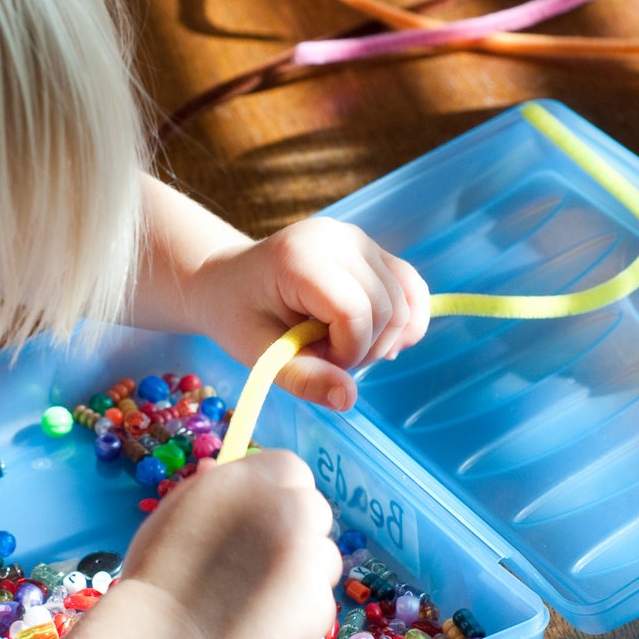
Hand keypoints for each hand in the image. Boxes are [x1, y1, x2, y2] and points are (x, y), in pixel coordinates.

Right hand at [115, 451, 340, 638]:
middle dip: (297, 531)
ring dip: (302, 573)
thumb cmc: (159, 576)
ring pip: (324, 559)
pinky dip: (298, 615)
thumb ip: (212, 488)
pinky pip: (319, 602)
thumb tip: (221, 468)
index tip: (264, 516)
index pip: (290, 469)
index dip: (279, 493)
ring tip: (255, 599)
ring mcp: (308, 559)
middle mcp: (287, 511)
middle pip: (315, 510)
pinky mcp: (319, 605)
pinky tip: (260, 626)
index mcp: (250, 481)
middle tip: (260, 562)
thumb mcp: (177, 512)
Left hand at [188, 217, 429, 410]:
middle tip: (324, 354)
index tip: (317, 360)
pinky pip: (410, 287)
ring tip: (341, 343)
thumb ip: (303, 378)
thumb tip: (348, 399)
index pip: (356, 312)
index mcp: (300, 257)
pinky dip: (403, 320)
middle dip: (365, 348)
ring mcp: (358, 239)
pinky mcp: (372, 249)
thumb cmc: (237, 315)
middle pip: (388, 308)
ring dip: (382, 338)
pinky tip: (376, 337)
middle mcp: (338, 238)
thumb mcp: (259, 354)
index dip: (347, 351)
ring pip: (405, 301)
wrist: (228, 281)